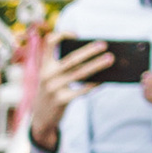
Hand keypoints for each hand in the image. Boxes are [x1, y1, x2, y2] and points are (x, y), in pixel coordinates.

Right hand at [26, 35, 108, 152]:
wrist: (41, 117)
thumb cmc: (52, 91)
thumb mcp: (51, 77)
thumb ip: (65, 66)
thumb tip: (94, 57)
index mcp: (44, 66)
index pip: (49, 43)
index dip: (62, 35)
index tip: (76, 35)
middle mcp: (46, 75)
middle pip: (71, 59)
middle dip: (89, 51)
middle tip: (104, 45)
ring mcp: (53, 88)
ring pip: (80, 73)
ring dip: (97, 65)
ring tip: (110, 59)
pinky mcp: (61, 100)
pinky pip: (82, 90)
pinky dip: (94, 84)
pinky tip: (105, 79)